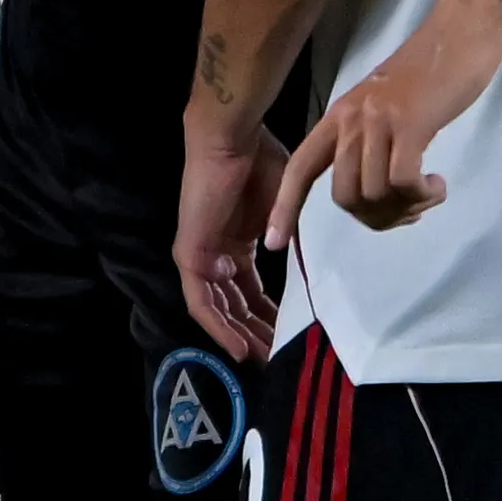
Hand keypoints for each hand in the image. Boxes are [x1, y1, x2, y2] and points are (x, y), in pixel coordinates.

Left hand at [175, 128, 287, 362]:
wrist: (236, 141)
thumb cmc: (262, 165)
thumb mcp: (285, 214)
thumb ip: (290, 245)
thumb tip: (310, 277)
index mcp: (236, 243)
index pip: (250, 290)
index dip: (268, 314)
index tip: (287, 335)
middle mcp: (216, 253)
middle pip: (233, 304)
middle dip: (254, 331)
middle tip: (275, 357)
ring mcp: (200, 254)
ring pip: (216, 308)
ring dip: (237, 336)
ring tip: (260, 359)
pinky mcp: (191, 255)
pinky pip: (201, 301)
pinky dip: (218, 326)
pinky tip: (239, 346)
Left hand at [273, 0, 501, 237]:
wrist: (460, 33)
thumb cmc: (427, 73)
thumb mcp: (383, 108)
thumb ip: (369, 143)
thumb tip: (373, 194)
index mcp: (338, 117)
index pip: (299, 167)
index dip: (284, 206)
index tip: (272, 243)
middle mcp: (350, 119)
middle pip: (343, 196)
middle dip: (377, 218)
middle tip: (410, 209)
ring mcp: (379, 120)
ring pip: (375, 194)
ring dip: (407, 208)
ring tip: (429, 193)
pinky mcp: (411, 123)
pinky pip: (403, 182)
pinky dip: (422, 195)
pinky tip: (438, 185)